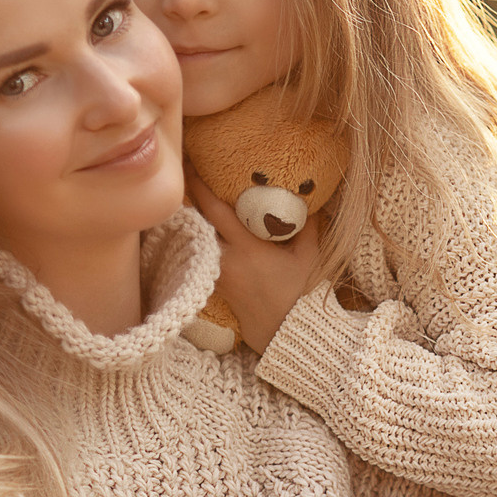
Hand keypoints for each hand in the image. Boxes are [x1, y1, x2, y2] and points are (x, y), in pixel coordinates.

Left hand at [187, 169, 324, 353]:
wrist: (281, 331)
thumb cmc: (297, 293)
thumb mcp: (308, 256)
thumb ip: (307, 226)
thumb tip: (309, 197)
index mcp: (246, 249)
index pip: (215, 211)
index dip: (200, 186)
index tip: (191, 164)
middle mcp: (225, 259)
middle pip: (196, 220)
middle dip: (190, 197)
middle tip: (186, 172)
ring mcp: (216, 271)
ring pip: (198, 236)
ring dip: (196, 216)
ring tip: (193, 194)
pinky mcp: (214, 281)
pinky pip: (203, 250)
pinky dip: (202, 235)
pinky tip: (204, 223)